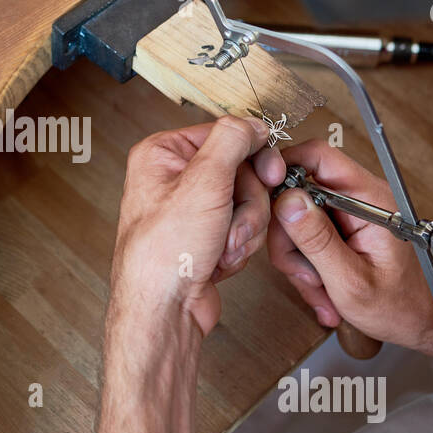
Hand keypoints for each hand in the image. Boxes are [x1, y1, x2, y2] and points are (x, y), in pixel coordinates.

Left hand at [109, 116, 285, 339]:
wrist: (164, 310)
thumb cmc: (164, 253)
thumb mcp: (203, 182)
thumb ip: (231, 141)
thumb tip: (251, 123)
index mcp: (163, 154)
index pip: (225, 135)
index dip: (252, 155)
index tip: (269, 172)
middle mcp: (174, 179)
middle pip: (242, 172)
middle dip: (246, 205)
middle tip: (233, 223)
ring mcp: (191, 210)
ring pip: (247, 203)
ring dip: (243, 230)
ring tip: (221, 247)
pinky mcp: (205, 236)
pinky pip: (242, 229)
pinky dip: (237, 247)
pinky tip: (218, 260)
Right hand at [266, 139, 432, 348]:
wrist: (418, 322)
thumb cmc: (399, 307)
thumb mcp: (351, 281)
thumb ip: (317, 240)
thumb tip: (287, 201)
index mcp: (370, 199)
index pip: (319, 156)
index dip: (283, 169)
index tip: (265, 200)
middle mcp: (358, 198)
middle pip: (297, 194)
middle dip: (289, 238)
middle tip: (302, 273)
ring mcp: (347, 213)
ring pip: (295, 220)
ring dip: (297, 259)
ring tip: (319, 289)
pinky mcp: (339, 227)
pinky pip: (305, 235)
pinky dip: (305, 265)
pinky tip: (321, 288)